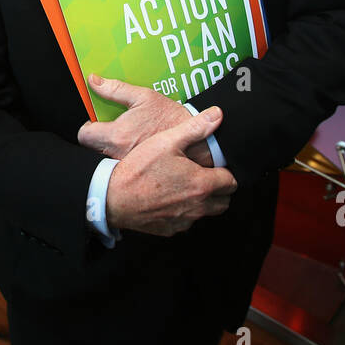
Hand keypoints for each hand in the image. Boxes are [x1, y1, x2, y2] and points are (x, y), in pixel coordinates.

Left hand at [77, 75, 214, 166]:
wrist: (199, 142)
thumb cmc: (172, 118)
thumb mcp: (145, 97)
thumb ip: (115, 89)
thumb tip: (94, 81)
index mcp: (117, 135)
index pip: (84, 135)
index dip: (87, 127)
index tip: (95, 122)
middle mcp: (118, 155)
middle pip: (92, 150)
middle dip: (97, 139)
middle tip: (110, 130)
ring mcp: (127, 167)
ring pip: (105, 160)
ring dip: (110, 150)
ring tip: (125, 139)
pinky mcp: (138, 174)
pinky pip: (121, 169)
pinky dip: (123, 161)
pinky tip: (135, 150)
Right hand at [104, 107, 236, 236]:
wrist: (113, 196)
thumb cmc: (139, 168)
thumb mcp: (167, 141)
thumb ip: (195, 128)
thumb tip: (217, 114)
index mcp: (202, 183)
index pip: (231, 182)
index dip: (225, 172)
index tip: (216, 167)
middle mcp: (198, 205)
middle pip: (224, 201)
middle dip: (220, 190)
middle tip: (206, 177)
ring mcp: (185, 220)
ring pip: (207, 213)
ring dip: (204, 201)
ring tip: (188, 186)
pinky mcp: (171, 229)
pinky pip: (187, 222)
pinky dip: (185, 212)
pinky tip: (171, 198)